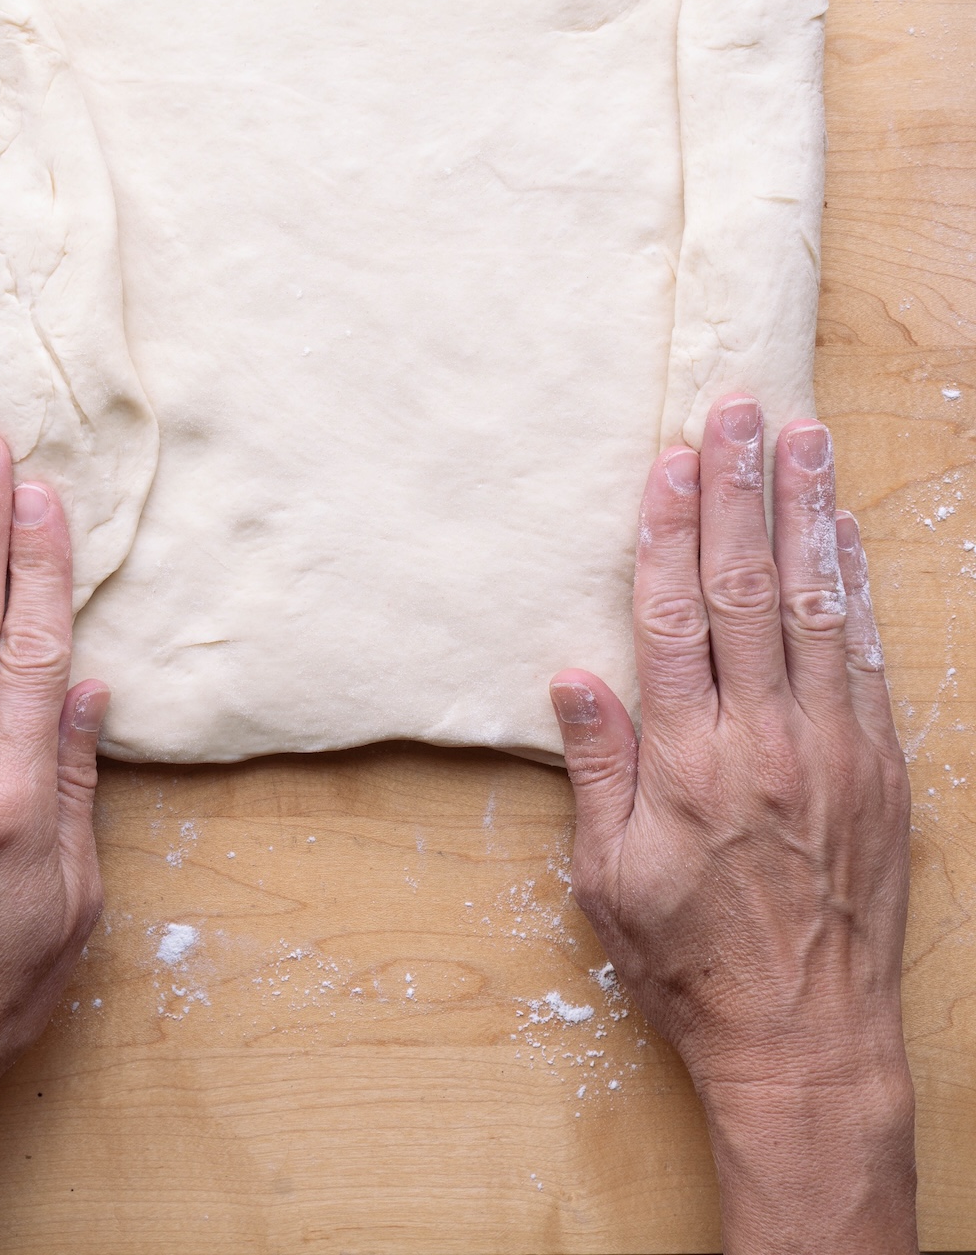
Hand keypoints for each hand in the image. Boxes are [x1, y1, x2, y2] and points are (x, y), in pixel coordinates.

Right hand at [551, 394, 915, 1254]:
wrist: (808, 1041)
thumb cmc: (692, 962)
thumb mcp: (609, 877)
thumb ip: (597, 767)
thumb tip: (573, 673)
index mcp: (689, 764)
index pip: (676, 619)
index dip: (670, 532)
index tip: (671, 462)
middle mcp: (765, 741)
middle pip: (749, 590)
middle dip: (741, 491)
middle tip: (738, 411)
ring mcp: (833, 750)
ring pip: (817, 606)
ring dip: (809, 516)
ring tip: (803, 440)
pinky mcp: (881, 767)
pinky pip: (867, 657)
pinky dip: (856, 588)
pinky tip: (846, 534)